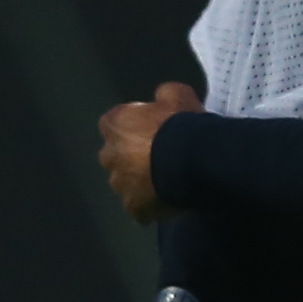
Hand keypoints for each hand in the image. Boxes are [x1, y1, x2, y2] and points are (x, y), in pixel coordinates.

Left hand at [98, 81, 203, 223]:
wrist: (193, 158)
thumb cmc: (180, 123)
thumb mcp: (176, 93)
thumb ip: (161, 95)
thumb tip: (160, 98)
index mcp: (113, 124)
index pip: (115, 124)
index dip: (135, 127)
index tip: (153, 129)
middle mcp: (109, 155)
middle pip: (116, 156)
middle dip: (131, 157)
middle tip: (159, 156)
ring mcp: (120, 185)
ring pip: (126, 184)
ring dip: (140, 182)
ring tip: (165, 180)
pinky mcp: (134, 207)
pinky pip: (140, 208)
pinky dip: (150, 206)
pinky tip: (167, 200)